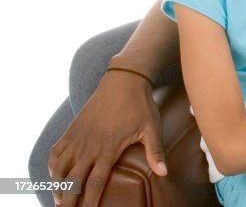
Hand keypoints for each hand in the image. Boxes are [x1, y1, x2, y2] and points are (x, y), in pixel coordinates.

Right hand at [48, 70, 166, 206]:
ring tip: (59, 200)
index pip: (94, 182)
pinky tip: (55, 177)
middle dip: (68, 200)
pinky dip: (53, 166)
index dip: (89, 201)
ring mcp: (78, 137)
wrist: (123, 79)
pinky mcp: (72, 129)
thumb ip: (155, 152)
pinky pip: (56, 152)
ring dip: (58, 186)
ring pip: (60, 168)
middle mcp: (89, 145)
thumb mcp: (151, 128)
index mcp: (108, 148)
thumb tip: (163, 173)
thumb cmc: (140, 105)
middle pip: (73, 180)